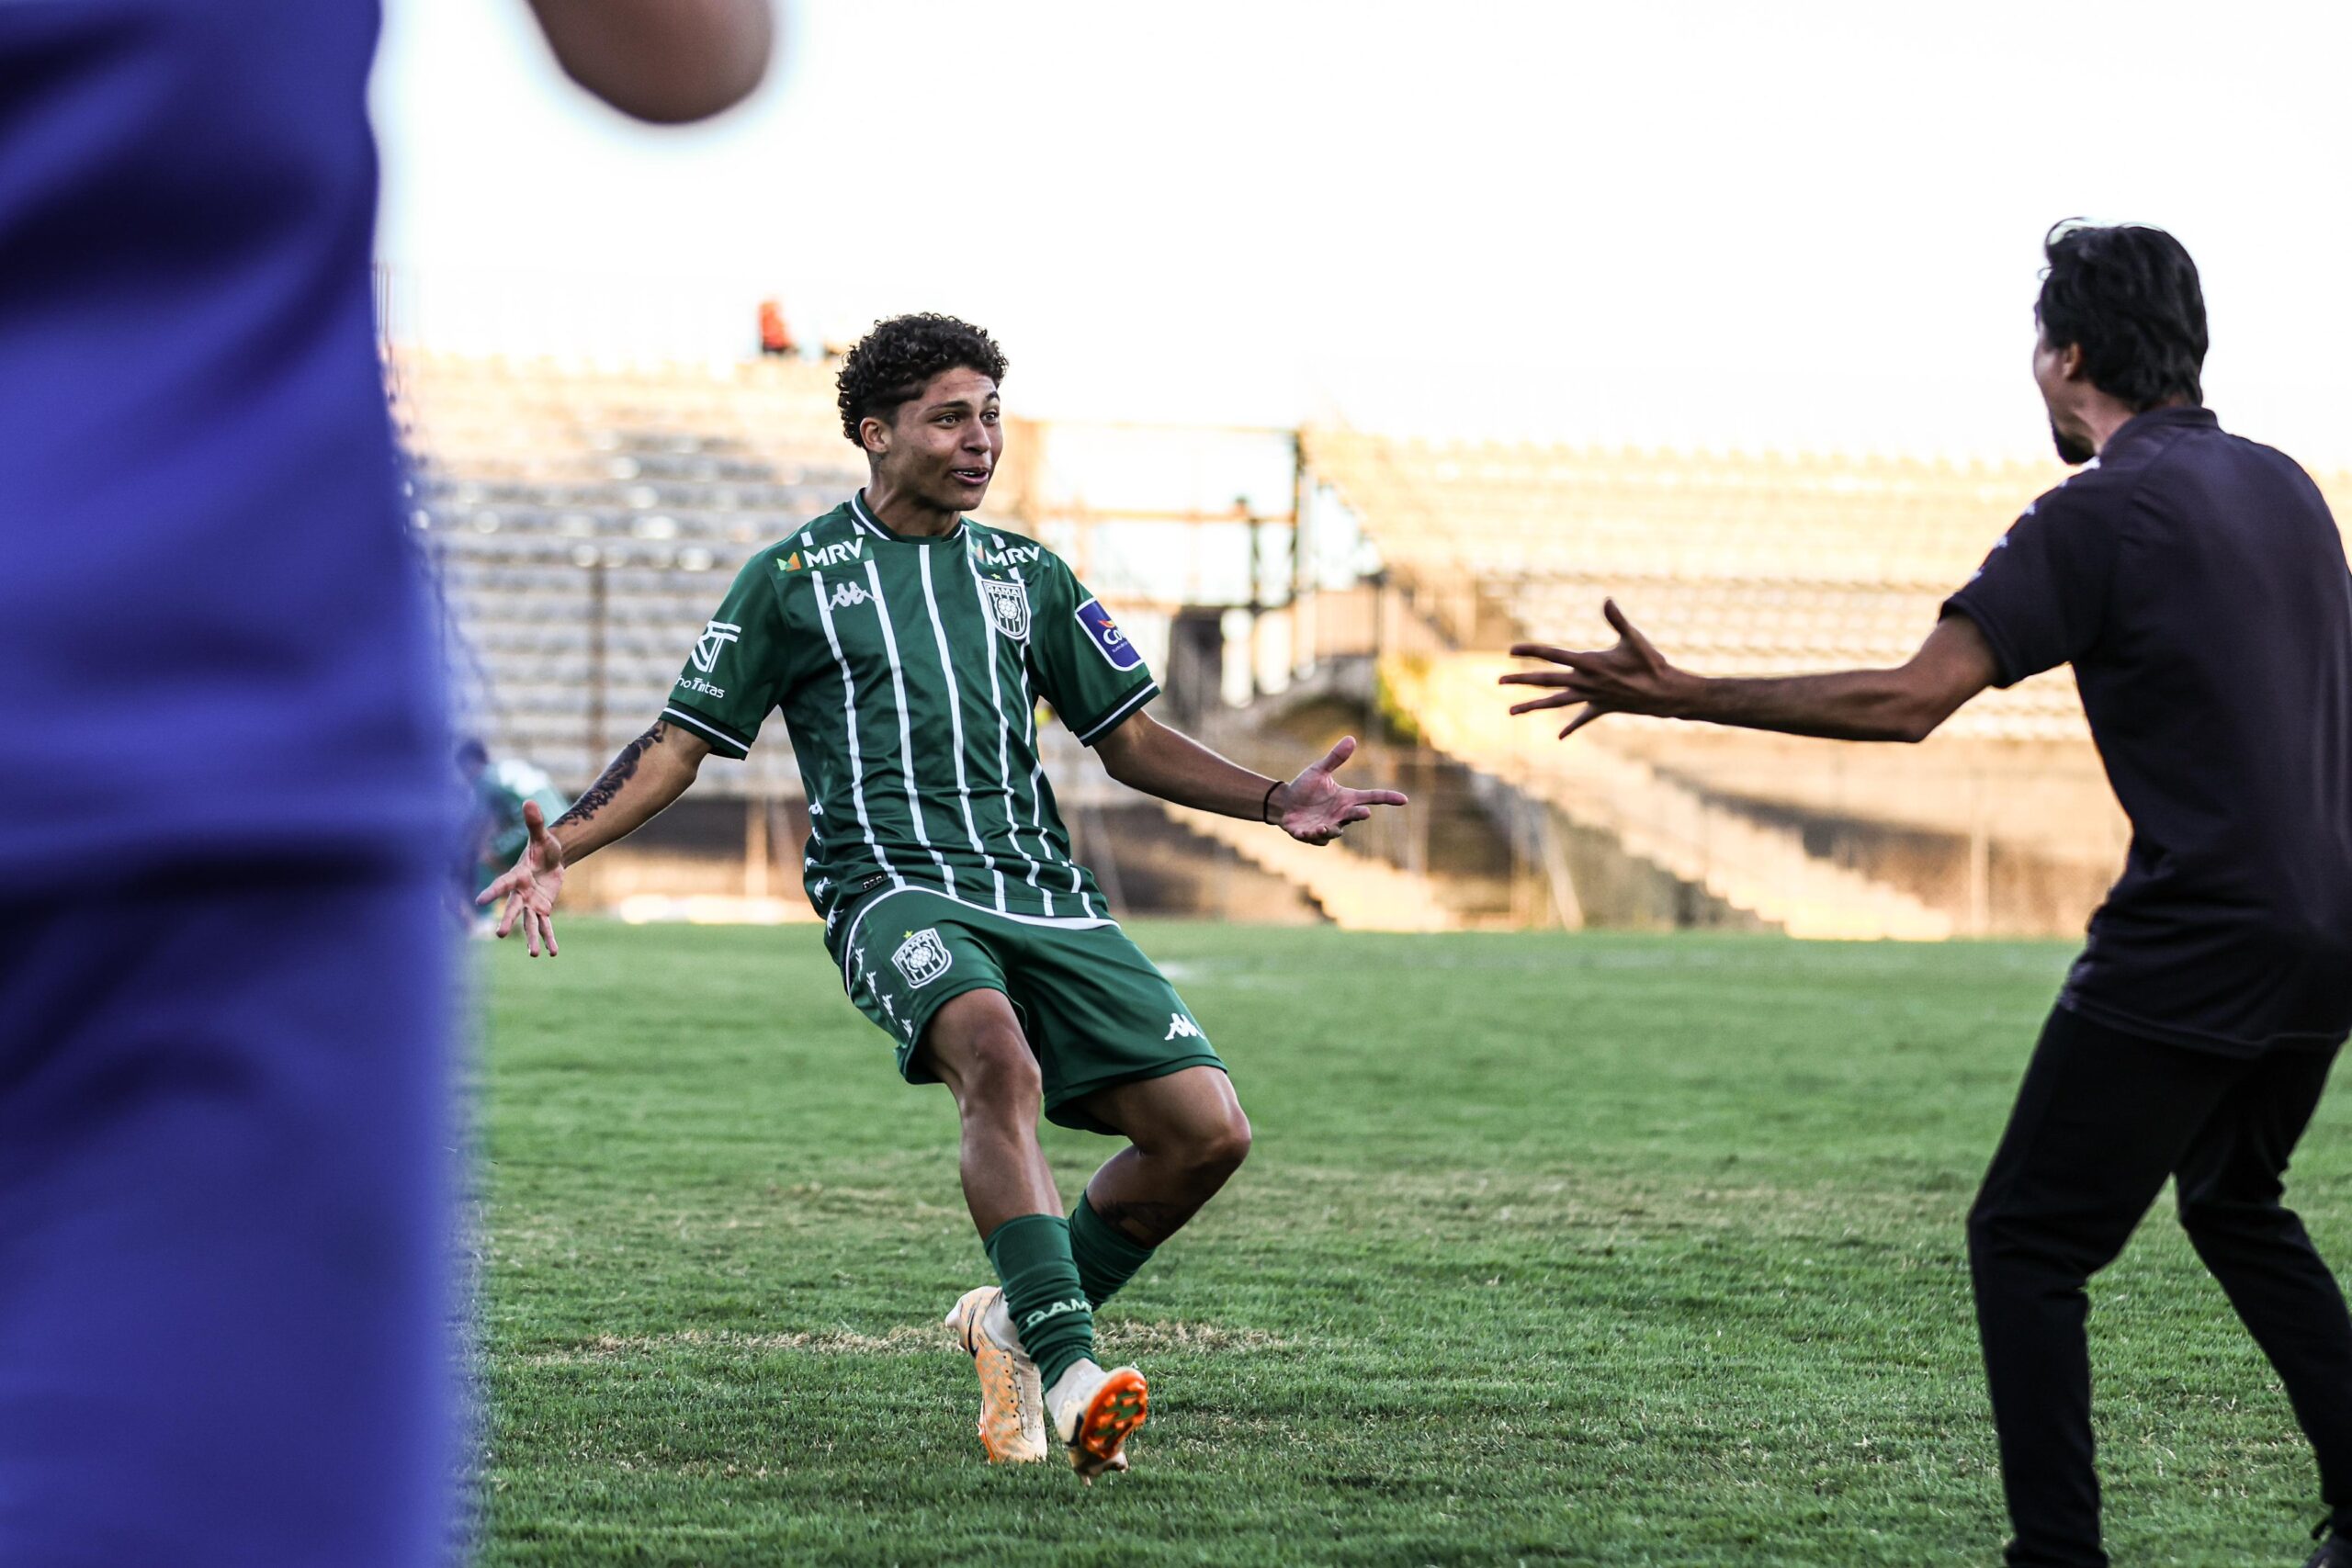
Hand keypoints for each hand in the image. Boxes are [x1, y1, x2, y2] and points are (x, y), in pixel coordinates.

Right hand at [476, 800, 566, 955]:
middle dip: (508, 920)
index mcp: (516, 875)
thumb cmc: (543, 846)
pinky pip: (545, 925)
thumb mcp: (542, 835)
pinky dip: (549, 938)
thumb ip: (534, 822)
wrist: (552, 858)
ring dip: (532, 938)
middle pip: (513, 908)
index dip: (492, 892)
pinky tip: (552, 952)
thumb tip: (529, 801)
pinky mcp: (542, 909)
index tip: (480, 901)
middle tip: (501, 935)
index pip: (502, 884)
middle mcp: (520, 892)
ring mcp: (530, 903)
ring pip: (529, 922)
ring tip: (536, 954)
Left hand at [1269, 736, 1408, 845]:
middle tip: (1365, 813)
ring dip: (1330, 830)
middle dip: (1359, 815)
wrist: (1284, 803)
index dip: (1388, 798)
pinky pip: (1315, 839)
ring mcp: (1326, 826)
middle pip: (1355, 816)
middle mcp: (1340, 815)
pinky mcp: (1310, 835)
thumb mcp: (1319, 771)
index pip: (1371, 797)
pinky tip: (1304, 832)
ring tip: (1321, 827)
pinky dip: (1310, 836)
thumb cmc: (1305, 787)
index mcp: (1346, 799)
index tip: (1403, 799)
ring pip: (1334, 832)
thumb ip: (1335, 758)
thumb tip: (1351, 738)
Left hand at [1499, 598, 1697, 737]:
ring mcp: (1591, 697)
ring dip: (1533, 706)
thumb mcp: (1634, 638)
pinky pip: (1583, 718)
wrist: (1666, 694)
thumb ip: (1618, 620)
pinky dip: (1572, 726)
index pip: (1553, 655)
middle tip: (1499, 680)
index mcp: (1589, 663)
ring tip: (1511, 711)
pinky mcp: (1602, 707)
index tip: (1511, 650)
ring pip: (1556, 702)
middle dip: (1521, 679)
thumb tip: (1607, 600)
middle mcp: (1586, 682)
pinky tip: (1560, 737)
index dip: (1532, 651)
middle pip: (1546, 680)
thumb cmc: (1651, 663)